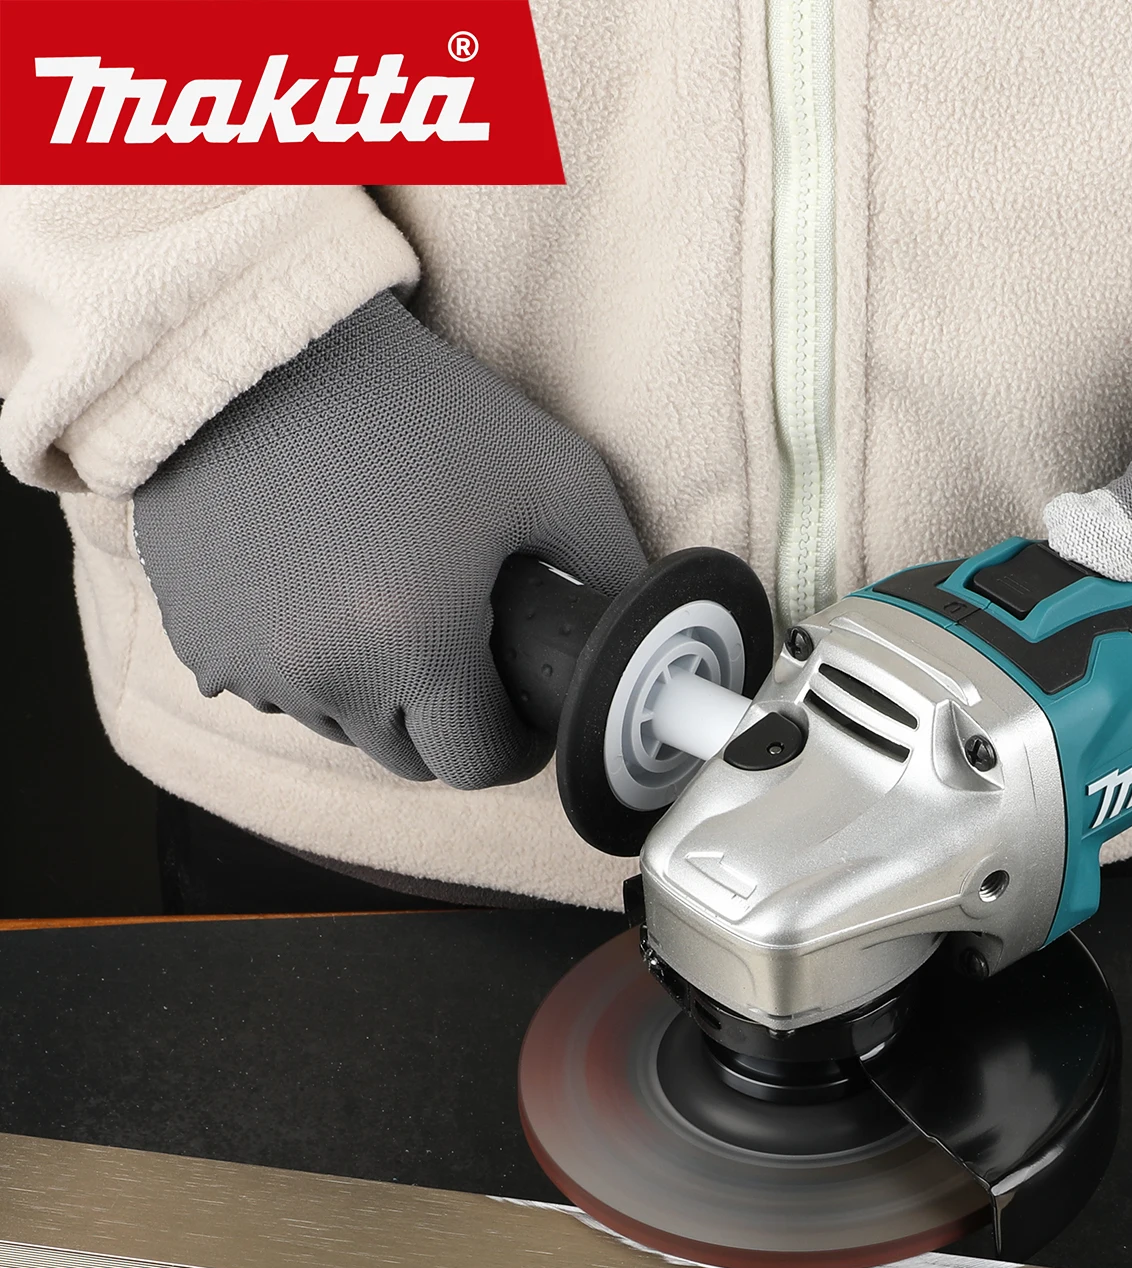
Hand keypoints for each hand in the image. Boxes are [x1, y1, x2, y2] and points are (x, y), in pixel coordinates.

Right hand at [133, 291, 645, 787]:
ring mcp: (252, 664)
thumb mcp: (550, 472)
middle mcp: (328, 674)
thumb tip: (640, 633)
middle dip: (448, 719)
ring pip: (340, 727)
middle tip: (464, 647)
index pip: (479, 764)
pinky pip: (273, 688)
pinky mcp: (199, 642)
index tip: (521, 707)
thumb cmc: (413, 405)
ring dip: (374, 693)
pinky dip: (304, 661)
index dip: (514, 741)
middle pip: (411, 756)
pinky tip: (320, 587)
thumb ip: (610, 566)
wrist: (262, 346)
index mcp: (418, 646)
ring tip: (389, 602)